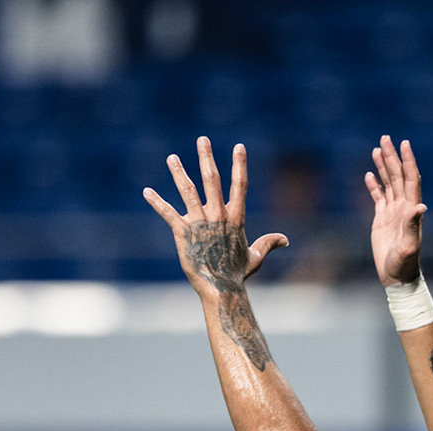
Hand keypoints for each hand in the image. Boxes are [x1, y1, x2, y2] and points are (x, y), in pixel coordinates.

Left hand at [144, 137, 288, 293]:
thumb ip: (268, 243)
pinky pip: (168, 213)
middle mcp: (218, 215)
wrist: (220, 288)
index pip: (240, 185)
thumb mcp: (256, 256)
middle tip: (202, 140)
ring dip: (179, 173)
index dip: (240, 164)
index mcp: (236, 218)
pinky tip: (146, 192)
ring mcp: (199, 222)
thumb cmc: (238, 274)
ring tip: (172, 158)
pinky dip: (156, 202)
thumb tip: (285, 240)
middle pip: (212, 180)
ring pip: (188, 191)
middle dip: (207, 158)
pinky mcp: (182, 232)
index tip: (239, 147)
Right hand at [366, 135, 426, 285]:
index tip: (404, 143)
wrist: (397, 276)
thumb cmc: (405, 264)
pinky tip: (369, 174)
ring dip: (383, 166)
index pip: (410, 179)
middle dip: (392, 157)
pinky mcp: (382, 219)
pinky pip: (378, 197)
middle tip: (385, 138)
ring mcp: (392, 212)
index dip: (408, 161)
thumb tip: (420, 205)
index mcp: (411, 209)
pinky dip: (374, 185)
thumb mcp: (409, 245)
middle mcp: (403, 207)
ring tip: (377, 149)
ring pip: (388, 183)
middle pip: (398, 176)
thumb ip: (413, 225)